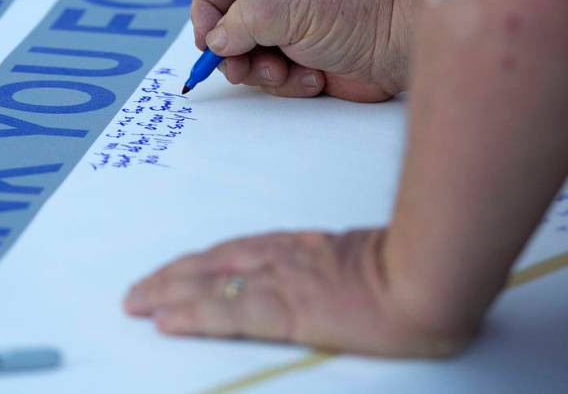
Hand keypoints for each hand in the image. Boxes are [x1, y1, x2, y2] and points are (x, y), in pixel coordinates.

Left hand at [123, 229, 469, 356]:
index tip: (174, 272)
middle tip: (138, 290)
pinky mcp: (287, 309)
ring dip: (168, 292)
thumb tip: (331, 279)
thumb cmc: (418, 270)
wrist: (431, 277)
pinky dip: (192, 315)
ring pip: (210, 284)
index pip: (237, 252)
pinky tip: (166, 320)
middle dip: (171, 277)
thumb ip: (341, 266)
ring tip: (136, 303)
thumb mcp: (371, 260)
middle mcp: (283, 258)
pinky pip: (228, 312)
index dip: (200, 263)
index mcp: (303, 247)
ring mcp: (282, 281)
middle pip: (213, 264)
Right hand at [192, 0, 414, 101]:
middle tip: (239, 69)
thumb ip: (245, 21)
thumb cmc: (356, 15)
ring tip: (288, 72)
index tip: (206, 40)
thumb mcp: (293, 10)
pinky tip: (314, 77)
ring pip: (246, 57)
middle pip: (227, 25)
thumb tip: (214, 40)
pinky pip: (271, 77)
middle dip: (232, 52)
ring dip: (262, 72)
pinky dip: (288, 83)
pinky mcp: (299, 61)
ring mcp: (287, 32)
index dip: (207, 10)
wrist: (401, 49)